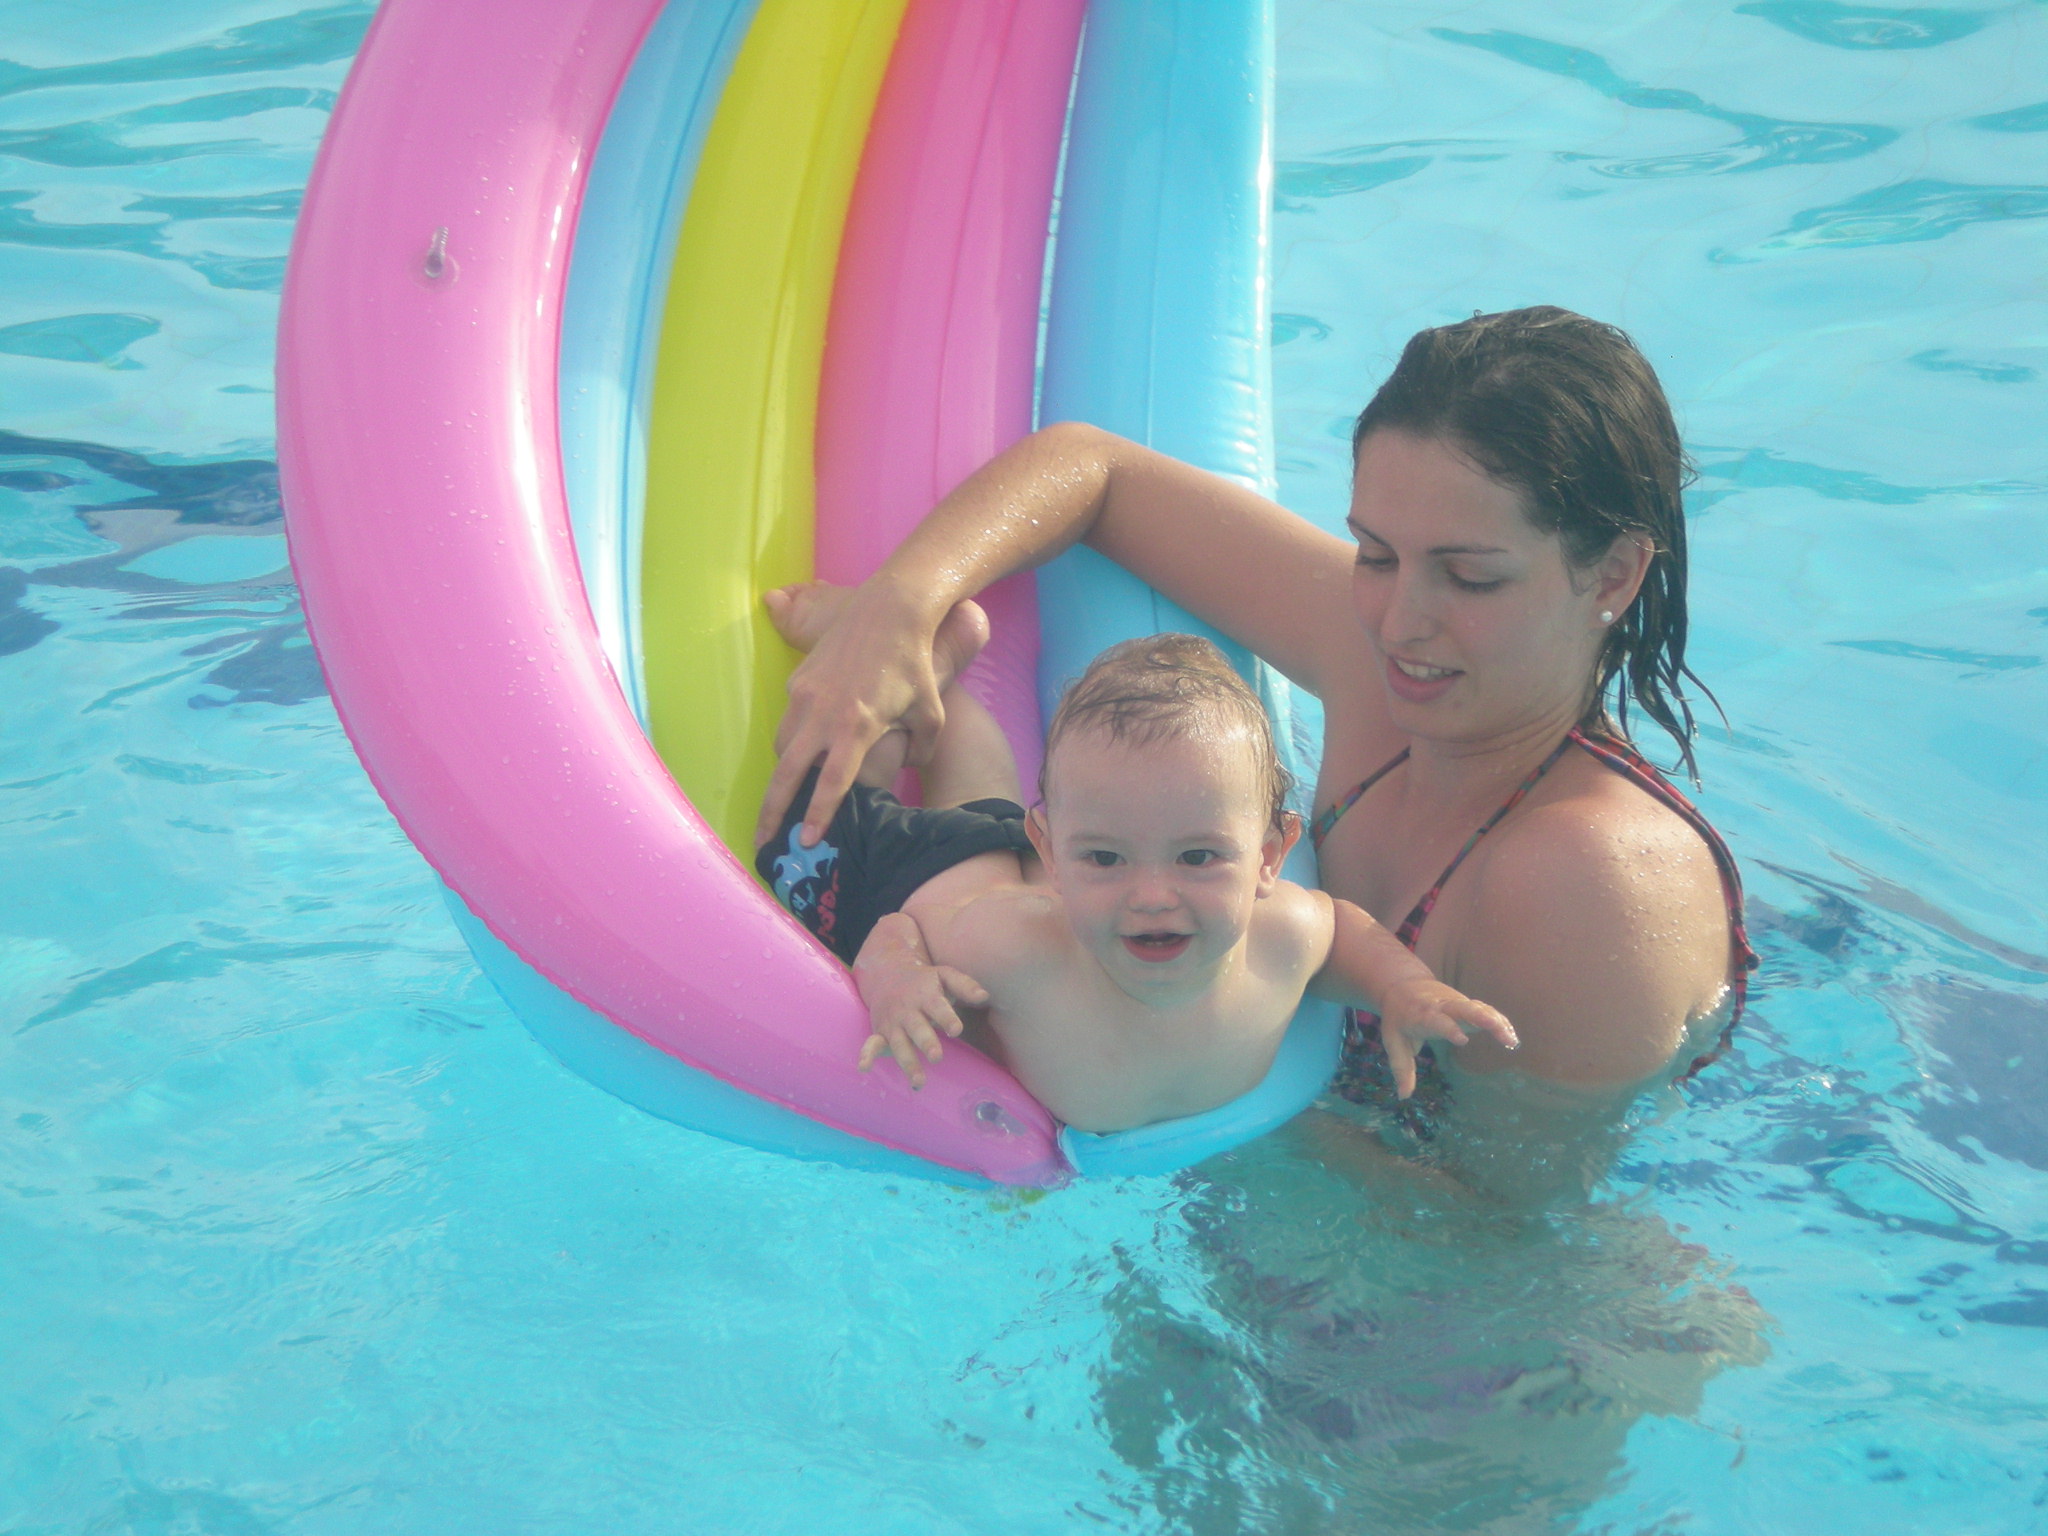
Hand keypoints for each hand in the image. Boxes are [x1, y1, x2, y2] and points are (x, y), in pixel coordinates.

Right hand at [757, 582, 944, 848]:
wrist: (890, 609)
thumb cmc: (914, 662)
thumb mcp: (930, 712)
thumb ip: (920, 748)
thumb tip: (910, 767)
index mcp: (856, 727)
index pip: (832, 783)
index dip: (817, 814)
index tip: (805, 841)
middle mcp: (824, 713)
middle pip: (788, 773)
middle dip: (773, 811)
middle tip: (763, 840)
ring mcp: (805, 694)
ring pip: (782, 746)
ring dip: (782, 774)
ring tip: (783, 798)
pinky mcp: (799, 679)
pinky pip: (788, 720)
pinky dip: (791, 741)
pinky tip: (802, 751)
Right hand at [851, 915, 989, 1088]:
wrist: (888, 973)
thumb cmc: (924, 980)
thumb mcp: (944, 975)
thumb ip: (964, 985)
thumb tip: (984, 996)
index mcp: (926, 995)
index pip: (937, 1007)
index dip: (946, 1018)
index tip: (956, 1030)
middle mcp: (908, 1010)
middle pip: (917, 1028)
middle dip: (925, 1042)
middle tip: (936, 1057)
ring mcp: (893, 1023)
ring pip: (899, 1044)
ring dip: (907, 1062)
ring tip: (919, 1082)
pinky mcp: (880, 1032)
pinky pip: (871, 1044)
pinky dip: (866, 1055)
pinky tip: (864, 1068)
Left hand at [1374, 978, 1516, 1098]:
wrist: (1403, 986)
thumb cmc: (1399, 1018)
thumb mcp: (1394, 1042)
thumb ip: (1401, 1068)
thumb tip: (1403, 1096)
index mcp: (1423, 1015)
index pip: (1438, 1021)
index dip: (1449, 1028)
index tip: (1463, 1040)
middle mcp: (1443, 1006)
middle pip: (1465, 1008)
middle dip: (1483, 1018)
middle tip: (1502, 1034)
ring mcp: (1457, 1003)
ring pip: (1480, 1008)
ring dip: (1497, 1022)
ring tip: (1512, 1041)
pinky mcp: (1467, 1004)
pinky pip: (1486, 1010)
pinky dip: (1499, 1021)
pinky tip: (1511, 1036)